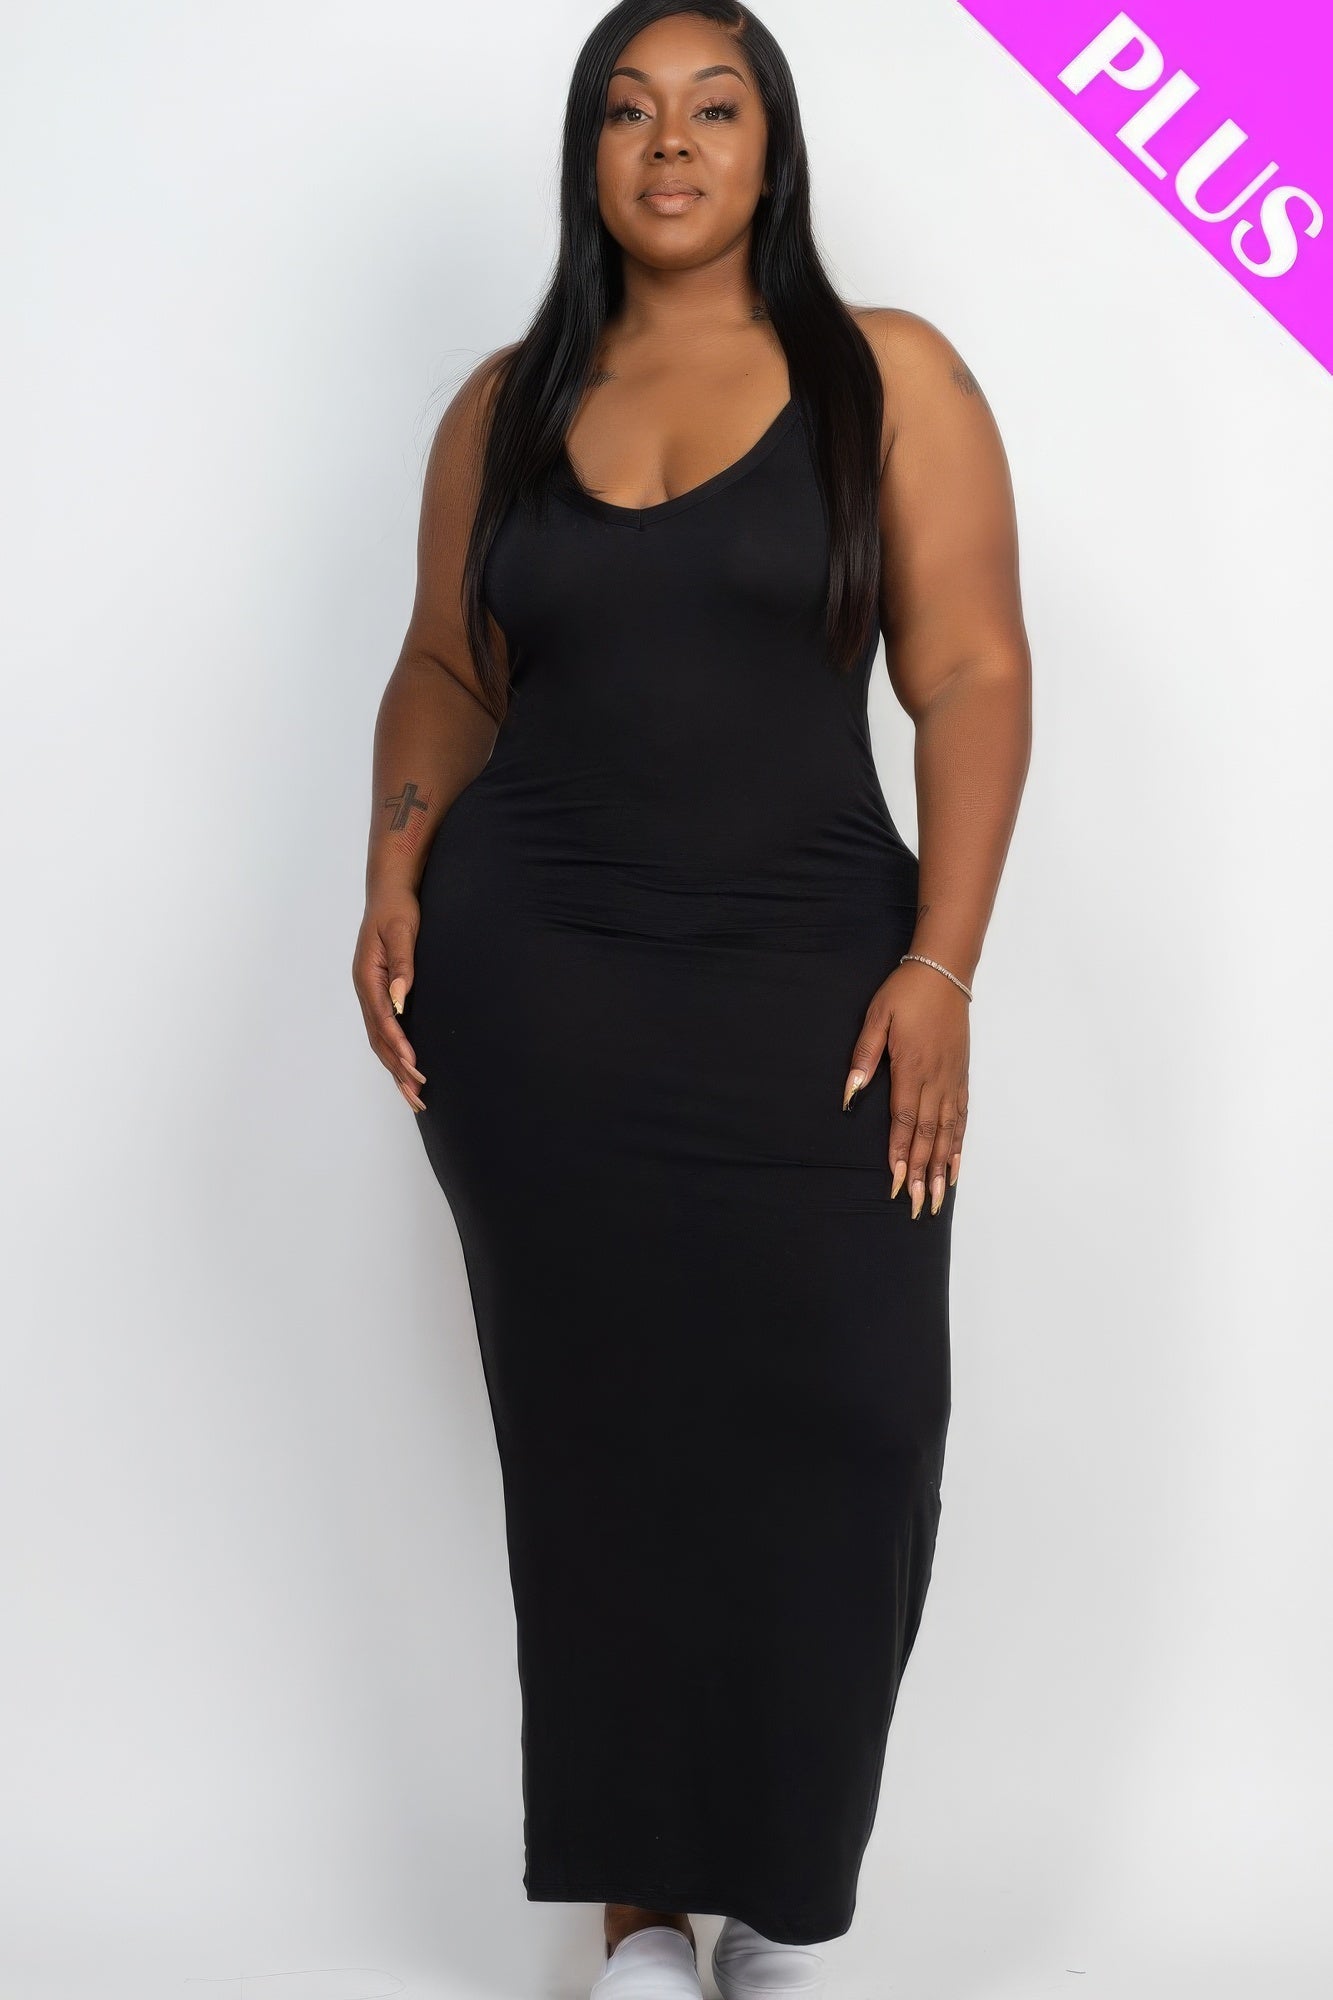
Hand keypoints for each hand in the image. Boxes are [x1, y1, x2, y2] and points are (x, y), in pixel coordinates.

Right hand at [352, 890, 427, 1113]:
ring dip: (395, 1068)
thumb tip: (400, 996)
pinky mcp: (378, 994)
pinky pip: (383, 1031)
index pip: (382, 1020)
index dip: (398, 1045)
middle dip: (397, 1069)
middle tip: (417, 1096)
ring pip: (379, 1040)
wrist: (389, 894)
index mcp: (367, 977)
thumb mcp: (402, 932)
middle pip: (378, 1039)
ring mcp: (369, 994)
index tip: (414, 1066)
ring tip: (413, 1095)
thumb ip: (403, 964)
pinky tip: (405, 1068)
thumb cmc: (398, 910)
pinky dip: (393, 1053)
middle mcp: (365, 990)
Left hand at [842, 959, 969, 1216]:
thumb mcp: (876, 1018)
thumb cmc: (905, 994)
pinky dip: (959, 1144)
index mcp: (911, 1069)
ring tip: (938, 1197)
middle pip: (928, 1135)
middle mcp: (935, 1080)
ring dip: (942, 1167)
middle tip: (917, 1205)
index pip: (904, 1121)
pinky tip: (956, 1164)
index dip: (900, 1154)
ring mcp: (952, 1079)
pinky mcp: (961, 1076)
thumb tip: (850, 1095)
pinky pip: (962, 1117)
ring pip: (948, 1132)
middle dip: (922, 1172)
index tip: (895, 1183)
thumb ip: (864, 1058)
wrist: (945, 972)